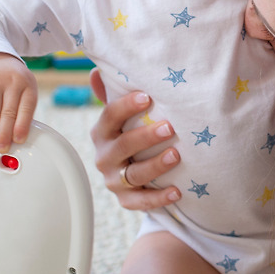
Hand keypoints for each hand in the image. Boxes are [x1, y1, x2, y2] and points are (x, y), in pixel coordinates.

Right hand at [0, 53, 36, 152]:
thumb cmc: (12, 81)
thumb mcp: (24, 88)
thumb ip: (23, 109)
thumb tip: (17, 137)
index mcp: (27, 84)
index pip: (26, 107)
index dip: (22, 126)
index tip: (18, 140)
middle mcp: (10, 82)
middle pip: (7, 113)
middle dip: (4, 134)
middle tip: (2, 149)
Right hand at [89, 68, 182, 210]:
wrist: (136, 174)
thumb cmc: (132, 135)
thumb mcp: (124, 117)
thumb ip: (114, 95)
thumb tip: (97, 70)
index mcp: (103, 133)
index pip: (109, 117)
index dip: (126, 106)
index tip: (148, 97)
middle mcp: (104, 157)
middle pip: (122, 147)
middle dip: (145, 137)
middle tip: (170, 127)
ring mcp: (114, 180)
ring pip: (133, 175)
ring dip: (155, 165)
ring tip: (176, 155)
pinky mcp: (126, 200)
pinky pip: (140, 202)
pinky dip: (158, 199)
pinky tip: (177, 192)